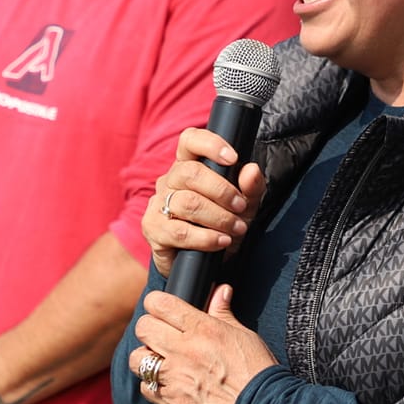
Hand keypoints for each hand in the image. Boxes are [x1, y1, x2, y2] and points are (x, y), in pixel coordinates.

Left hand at [128, 284, 278, 403]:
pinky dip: (152, 385)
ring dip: (146, 357)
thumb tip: (220, 291)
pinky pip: (146, 388)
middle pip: (143, 328)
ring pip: (137, 359)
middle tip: (160, 335)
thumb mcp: (244, 335)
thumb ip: (223, 312)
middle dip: (149, 328)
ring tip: (160, 360)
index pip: (160, 304)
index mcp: (202, 329)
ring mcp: (175, 378)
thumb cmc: (257, 371)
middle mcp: (184, 351)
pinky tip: (167, 383)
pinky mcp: (173, 402)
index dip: (156, 303)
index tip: (160, 309)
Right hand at [144, 127, 267, 277]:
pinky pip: (180, 231)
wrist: (201, 263)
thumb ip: (251, 188)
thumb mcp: (244, 207)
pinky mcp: (153, 228)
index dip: (210, 144)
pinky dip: (206, 237)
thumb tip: (251, 169)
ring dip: (219, 218)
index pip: (190, 140)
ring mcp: (158, 203)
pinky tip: (221, 242)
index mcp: (189, 166)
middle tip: (241, 208)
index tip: (233, 158)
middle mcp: (170, 180)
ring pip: (188, 202)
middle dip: (222, 191)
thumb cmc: (221, 226)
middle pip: (190, 173)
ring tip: (236, 229)